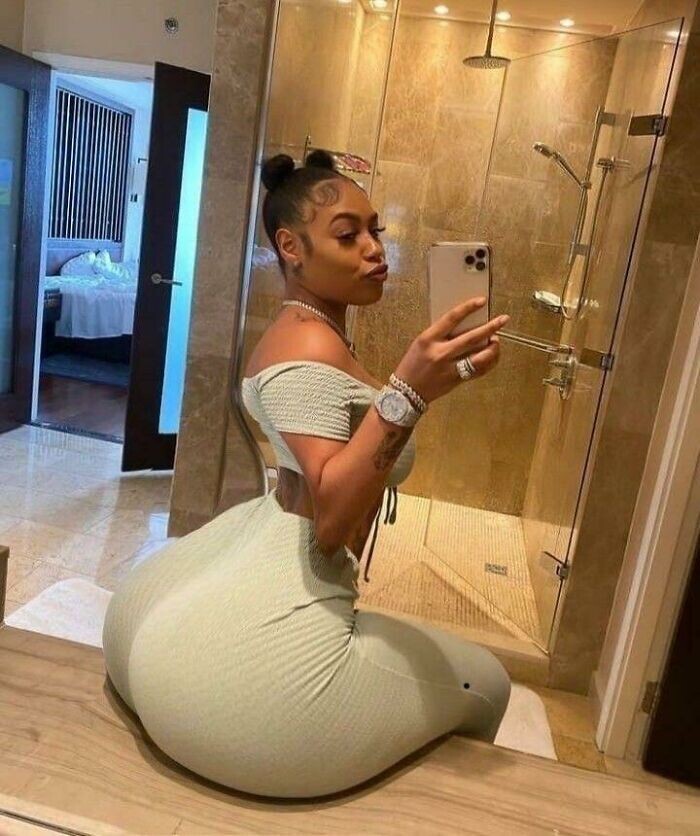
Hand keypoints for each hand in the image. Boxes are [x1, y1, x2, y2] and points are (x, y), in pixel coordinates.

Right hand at [394, 297, 508, 403]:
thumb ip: (441, 334)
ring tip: (497, 340)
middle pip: (471, 338)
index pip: (452, 318)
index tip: (482, 301)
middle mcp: (441, 353)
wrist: (407, 391)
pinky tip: (492, 356)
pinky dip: (488, 362)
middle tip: (503, 319)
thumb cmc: (413, 363)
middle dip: (490, 327)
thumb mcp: (422, 343)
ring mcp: (450, 368)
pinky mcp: (457, 380)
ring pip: (479, 357)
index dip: (468, 307)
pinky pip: (478, 370)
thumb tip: (466, 325)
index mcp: (429, 339)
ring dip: (493, 348)